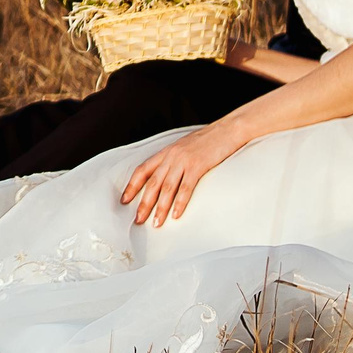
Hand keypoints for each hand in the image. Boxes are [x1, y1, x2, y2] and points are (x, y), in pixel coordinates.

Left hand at [121, 123, 243, 226]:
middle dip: (144, 203)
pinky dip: (180, 203)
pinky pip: (186, 187)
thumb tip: (165, 178)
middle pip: (152, 183)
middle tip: (138, 219)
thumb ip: (173, 161)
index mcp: (166, 152)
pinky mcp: (198, 166)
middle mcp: (171, 156)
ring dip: (160, 207)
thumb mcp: (184, 148)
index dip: (132, 186)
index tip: (125, 200)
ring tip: (156, 223)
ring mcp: (183, 161)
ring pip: (167, 187)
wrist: (227, 130)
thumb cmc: (207, 141)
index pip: (142, 170)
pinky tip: (176, 215)